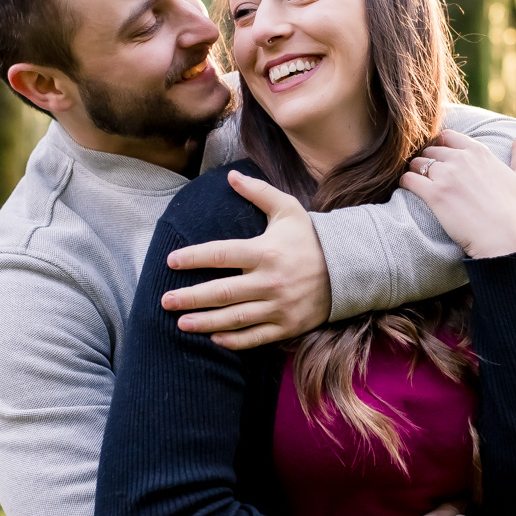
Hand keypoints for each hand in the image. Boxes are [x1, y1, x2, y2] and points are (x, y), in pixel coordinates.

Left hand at [160, 172, 330, 349]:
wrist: (350, 267)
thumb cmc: (311, 237)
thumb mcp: (288, 209)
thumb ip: (258, 192)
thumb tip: (230, 175)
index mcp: (265, 251)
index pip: (221, 254)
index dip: (194, 257)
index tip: (171, 261)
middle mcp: (270, 281)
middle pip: (222, 292)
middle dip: (191, 297)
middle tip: (165, 300)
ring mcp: (279, 306)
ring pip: (235, 318)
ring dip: (205, 322)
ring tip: (181, 323)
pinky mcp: (288, 325)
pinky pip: (257, 337)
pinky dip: (234, 340)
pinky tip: (214, 338)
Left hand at [400, 127, 515, 259]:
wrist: (504, 240)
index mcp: (480, 152)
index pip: (448, 137)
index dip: (440, 146)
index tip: (439, 158)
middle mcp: (461, 159)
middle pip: (430, 150)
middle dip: (427, 160)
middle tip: (427, 176)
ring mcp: (446, 176)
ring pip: (417, 163)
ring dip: (415, 171)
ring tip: (417, 183)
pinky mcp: (433, 194)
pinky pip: (409, 179)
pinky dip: (406, 183)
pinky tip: (409, 190)